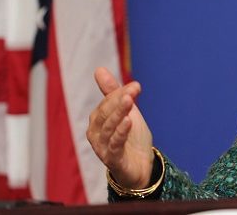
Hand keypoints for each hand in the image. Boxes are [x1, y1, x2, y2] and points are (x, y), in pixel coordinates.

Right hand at [86, 67, 154, 188]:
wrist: (141, 165)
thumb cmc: (130, 137)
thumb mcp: (125, 111)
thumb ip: (112, 92)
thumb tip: (98, 69)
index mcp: (97, 119)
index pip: (107, 102)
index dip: (120, 93)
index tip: (136, 86)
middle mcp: (95, 133)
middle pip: (106, 113)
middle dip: (119, 100)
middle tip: (134, 90)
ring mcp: (102, 147)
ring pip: (109, 127)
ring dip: (119, 113)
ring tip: (129, 101)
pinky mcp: (112, 159)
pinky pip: (114, 145)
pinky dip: (120, 133)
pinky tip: (128, 122)